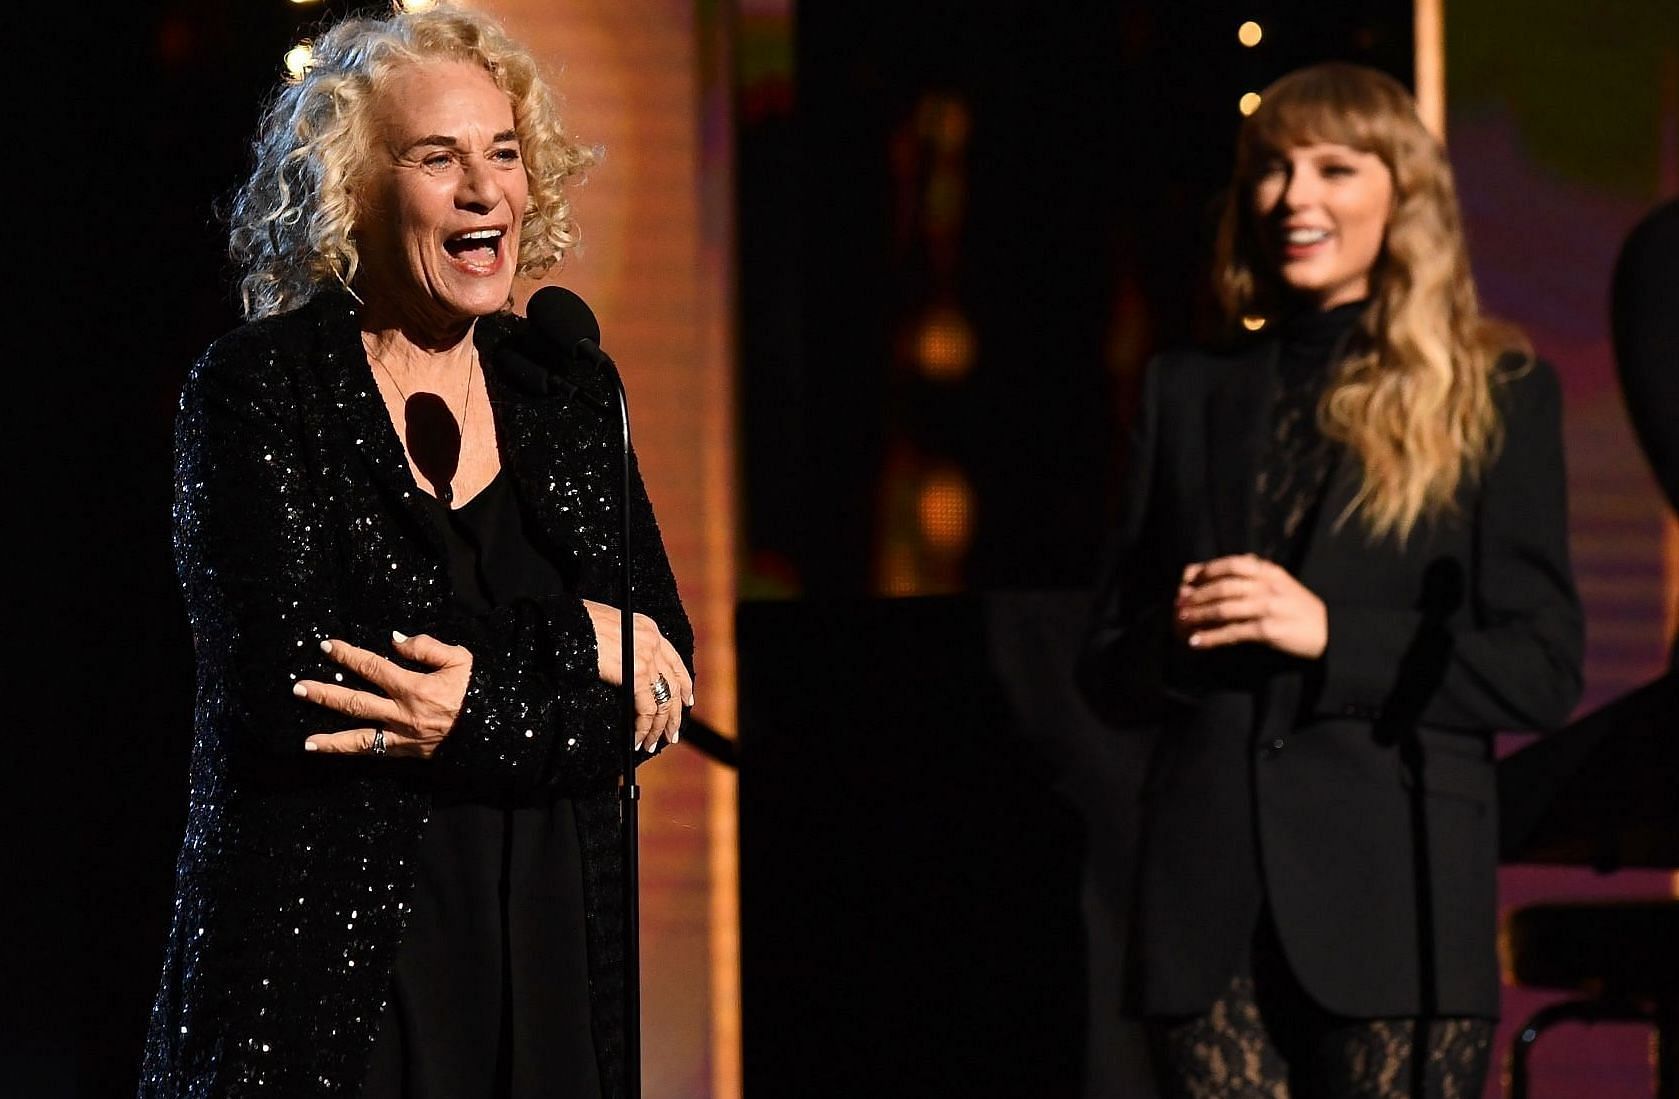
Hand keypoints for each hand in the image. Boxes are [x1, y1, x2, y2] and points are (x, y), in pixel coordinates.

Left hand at [296, 632, 472, 757]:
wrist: (494, 729)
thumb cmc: (478, 691)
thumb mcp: (460, 659)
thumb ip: (426, 647)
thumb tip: (395, 641)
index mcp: (414, 687)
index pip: (372, 667)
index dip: (348, 655)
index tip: (327, 646)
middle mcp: (402, 713)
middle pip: (355, 702)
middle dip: (325, 694)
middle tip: (299, 688)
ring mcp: (402, 736)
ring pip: (359, 737)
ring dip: (330, 738)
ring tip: (306, 740)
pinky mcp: (407, 752)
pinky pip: (374, 752)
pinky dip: (350, 752)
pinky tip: (329, 752)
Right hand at [582, 599, 693, 752]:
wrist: (571, 623)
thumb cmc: (581, 625)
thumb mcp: (612, 630)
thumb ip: (627, 647)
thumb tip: (629, 674)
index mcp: (649, 629)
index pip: (675, 662)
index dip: (683, 685)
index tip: (686, 702)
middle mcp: (653, 642)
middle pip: (674, 685)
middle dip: (674, 714)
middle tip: (672, 733)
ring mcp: (648, 658)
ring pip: (664, 701)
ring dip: (659, 727)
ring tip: (652, 743)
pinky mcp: (637, 673)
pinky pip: (646, 708)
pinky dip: (644, 727)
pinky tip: (638, 738)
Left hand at [1175, 554, 1326, 658]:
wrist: (1329, 631)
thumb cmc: (1300, 608)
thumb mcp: (1281, 583)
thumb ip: (1256, 575)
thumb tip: (1224, 571)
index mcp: (1270, 572)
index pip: (1232, 564)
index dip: (1206, 570)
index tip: (1187, 579)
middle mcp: (1268, 586)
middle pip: (1224, 586)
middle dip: (1197, 594)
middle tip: (1179, 603)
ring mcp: (1268, 608)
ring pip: (1225, 608)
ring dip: (1199, 615)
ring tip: (1182, 621)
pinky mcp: (1269, 630)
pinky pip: (1233, 632)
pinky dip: (1212, 637)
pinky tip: (1196, 642)